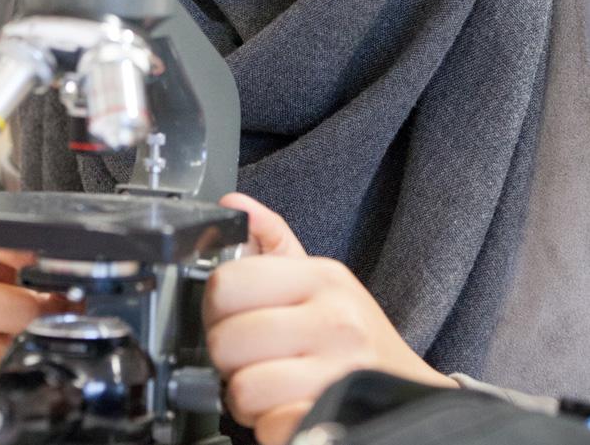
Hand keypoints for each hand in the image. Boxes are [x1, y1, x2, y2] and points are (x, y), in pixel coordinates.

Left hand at [204, 193, 456, 444]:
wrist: (411, 392)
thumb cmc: (353, 335)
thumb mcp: (320, 278)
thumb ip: (271, 238)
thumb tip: (231, 206)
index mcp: (322, 277)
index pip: (227, 284)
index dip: (216, 307)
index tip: (231, 316)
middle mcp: (335, 320)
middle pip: (225, 340)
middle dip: (228, 357)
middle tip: (251, 356)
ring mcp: (339, 374)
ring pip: (242, 389)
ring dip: (247, 398)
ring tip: (270, 386)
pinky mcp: (337, 422)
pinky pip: (268, 428)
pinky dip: (270, 428)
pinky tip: (289, 411)